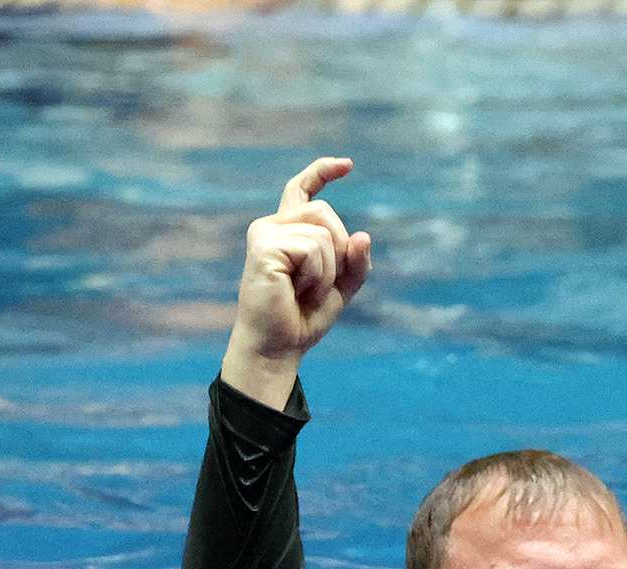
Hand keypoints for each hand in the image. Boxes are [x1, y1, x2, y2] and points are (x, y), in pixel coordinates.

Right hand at [221, 157, 372, 409]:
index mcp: (288, 230)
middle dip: (338, 251)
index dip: (323, 171)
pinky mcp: (263, 247)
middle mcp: (273, 225)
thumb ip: (356, 261)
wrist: (279, 346)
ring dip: (327, 270)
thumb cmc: (304, 317)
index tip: (348, 164)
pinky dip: (317, 275)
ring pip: (323, 233)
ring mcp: (265, 233)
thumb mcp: (342, 287)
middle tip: (317, 285)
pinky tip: (297, 291)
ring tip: (305, 291)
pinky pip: (313, 249)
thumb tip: (363, 235)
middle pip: (326, 213)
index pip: (303, 190)